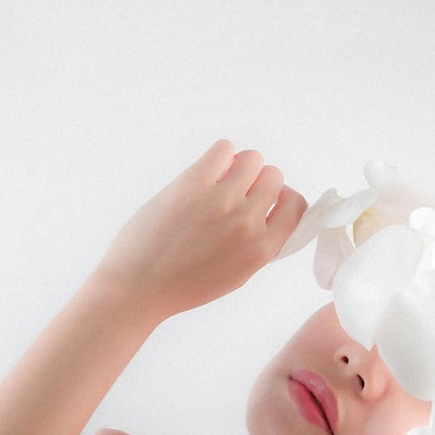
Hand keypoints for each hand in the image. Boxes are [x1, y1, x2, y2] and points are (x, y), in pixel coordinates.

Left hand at [93, 139, 307, 316]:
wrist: (138, 286)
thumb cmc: (183, 285)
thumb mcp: (236, 275)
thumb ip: (258, 246)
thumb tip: (269, 212)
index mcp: (262, 250)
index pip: (296, 205)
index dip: (282, 198)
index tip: (266, 201)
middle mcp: (247, 223)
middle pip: (274, 176)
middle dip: (257, 181)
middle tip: (234, 194)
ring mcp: (221, 201)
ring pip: (252, 158)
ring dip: (239, 166)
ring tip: (218, 182)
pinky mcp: (193, 184)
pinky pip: (223, 148)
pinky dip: (219, 155)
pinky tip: (205, 173)